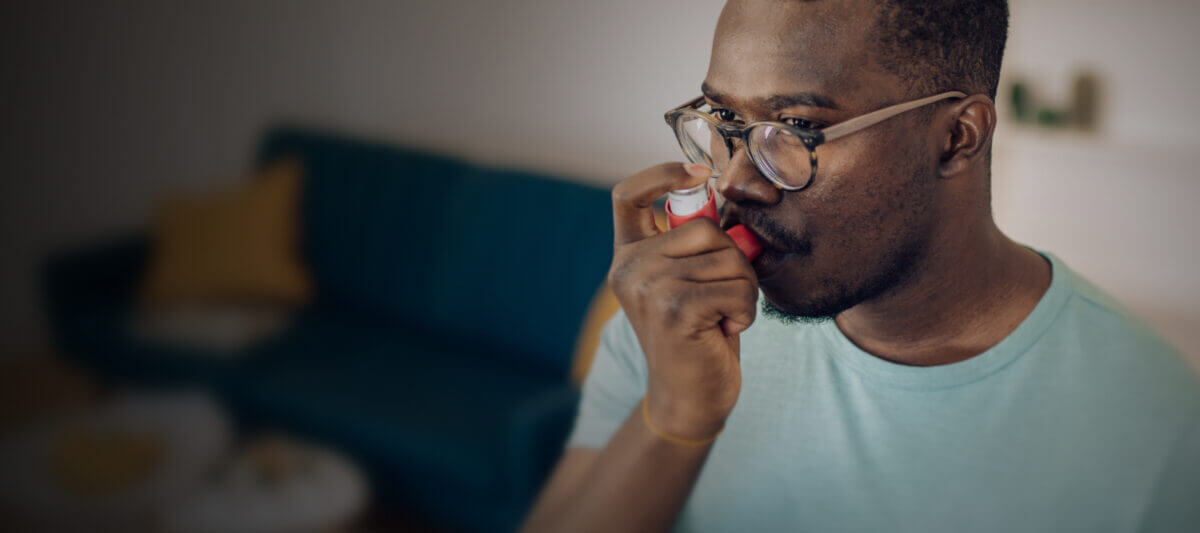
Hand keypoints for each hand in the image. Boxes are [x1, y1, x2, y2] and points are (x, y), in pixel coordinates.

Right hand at [607, 162, 758, 439]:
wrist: (689, 397)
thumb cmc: (698, 335)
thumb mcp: (686, 281)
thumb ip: (693, 244)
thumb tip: (731, 197)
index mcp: (628, 256)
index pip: (626, 195)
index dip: (662, 173)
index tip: (698, 173)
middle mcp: (629, 268)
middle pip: (704, 227)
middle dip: (733, 259)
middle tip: (725, 294)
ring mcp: (649, 288)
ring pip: (727, 258)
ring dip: (742, 288)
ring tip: (723, 315)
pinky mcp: (676, 310)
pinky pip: (737, 287)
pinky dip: (746, 310)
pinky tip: (727, 328)